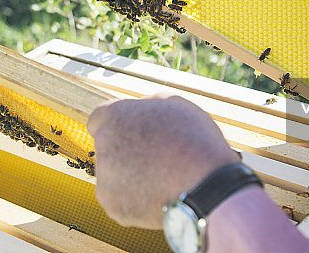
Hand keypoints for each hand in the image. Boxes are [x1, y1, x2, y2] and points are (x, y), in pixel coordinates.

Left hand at [87, 94, 238, 228]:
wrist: (208, 188)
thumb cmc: (196, 141)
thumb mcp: (176, 105)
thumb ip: (148, 104)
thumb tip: (140, 108)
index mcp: (115, 115)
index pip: (100, 118)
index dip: (119, 126)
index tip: (134, 133)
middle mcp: (103, 144)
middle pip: (107, 147)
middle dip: (124, 150)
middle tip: (154, 157)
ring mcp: (105, 177)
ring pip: (113, 174)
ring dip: (129, 175)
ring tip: (162, 177)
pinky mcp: (112, 204)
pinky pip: (119, 199)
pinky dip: (134, 198)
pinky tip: (158, 194)